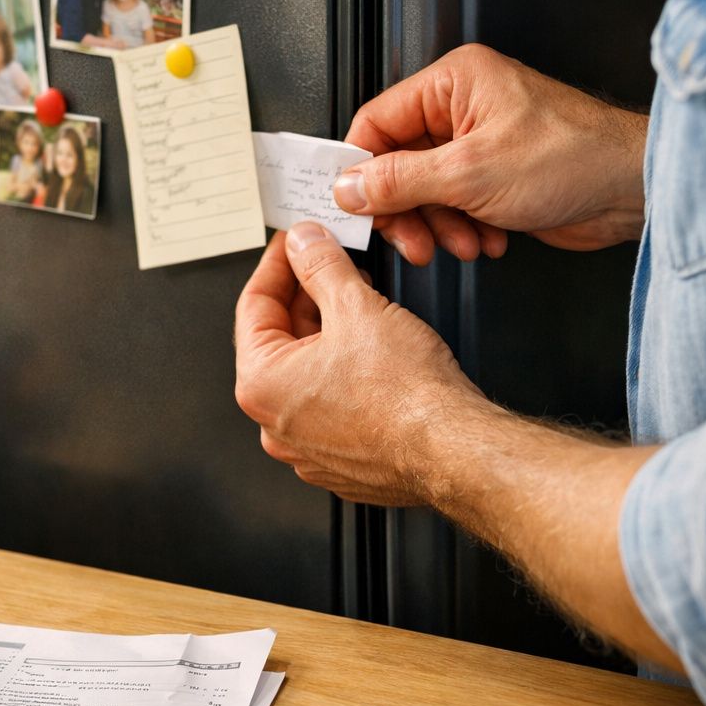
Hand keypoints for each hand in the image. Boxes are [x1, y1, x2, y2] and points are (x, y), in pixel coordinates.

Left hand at [234, 222, 485, 504]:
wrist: (451, 447)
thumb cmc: (406, 396)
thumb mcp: (357, 306)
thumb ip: (322, 265)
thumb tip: (305, 245)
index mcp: (261, 386)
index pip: (253, 306)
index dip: (279, 264)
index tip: (295, 245)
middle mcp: (274, 424)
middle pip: (280, 340)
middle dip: (307, 298)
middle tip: (330, 264)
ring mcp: (306, 447)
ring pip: (307, 374)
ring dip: (328, 334)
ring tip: (358, 302)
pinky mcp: (339, 460)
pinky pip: (331, 405)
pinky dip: (344, 374)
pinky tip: (370, 351)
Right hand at [338, 44, 648, 265]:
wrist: (634, 191)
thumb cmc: (576, 157)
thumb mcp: (471, 172)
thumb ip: (400, 180)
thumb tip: (350, 186)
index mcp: (454, 83)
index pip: (377, 121)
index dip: (359, 167)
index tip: (352, 204)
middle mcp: (463, 108)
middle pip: (397, 163)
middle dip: (406, 208)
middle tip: (411, 238)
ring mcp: (479, 144)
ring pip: (425, 192)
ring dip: (438, 225)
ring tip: (461, 241)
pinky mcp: (495, 177)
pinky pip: (454, 207)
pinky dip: (463, 229)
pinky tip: (487, 240)